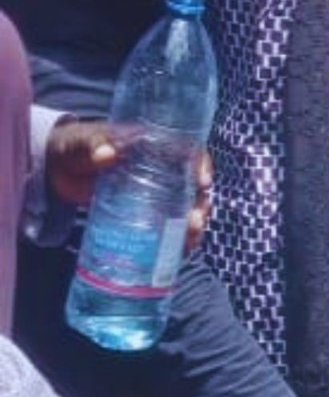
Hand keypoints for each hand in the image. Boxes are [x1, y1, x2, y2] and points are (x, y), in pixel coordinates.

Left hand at [45, 120, 212, 251]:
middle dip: (200, 205)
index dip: (202, 165)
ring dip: (194, 226)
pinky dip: (179, 240)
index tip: (202, 182)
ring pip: (187, 209)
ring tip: (189, 241)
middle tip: (194, 222)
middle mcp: (162, 171)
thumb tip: (107, 154)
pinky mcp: (148, 215)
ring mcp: (157, 194)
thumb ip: (89, 146)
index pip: (188, 151)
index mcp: (152, 146)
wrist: (58, 173)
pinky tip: (180, 251)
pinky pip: (172, 227)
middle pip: (194, 186)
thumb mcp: (76, 145)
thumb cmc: (71, 150)